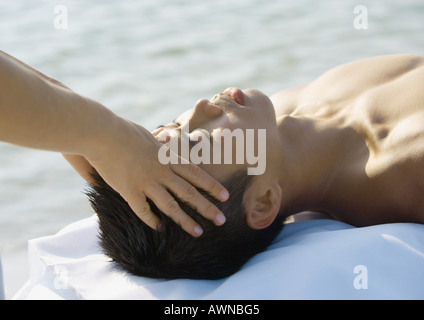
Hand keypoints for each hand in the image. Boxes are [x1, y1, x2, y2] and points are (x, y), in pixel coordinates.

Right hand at [64, 118, 228, 236]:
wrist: (102, 134)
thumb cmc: (124, 132)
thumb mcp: (150, 137)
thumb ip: (160, 145)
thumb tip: (166, 142)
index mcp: (168, 158)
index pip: (196, 174)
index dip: (212, 186)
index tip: (225, 196)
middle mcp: (161, 171)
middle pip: (189, 193)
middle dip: (207, 208)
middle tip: (222, 220)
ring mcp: (146, 182)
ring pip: (171, 206)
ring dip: (186, 221)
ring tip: (198, 233)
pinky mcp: (129, 191)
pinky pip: (144, 210)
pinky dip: (152, 220)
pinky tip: (159, 229)